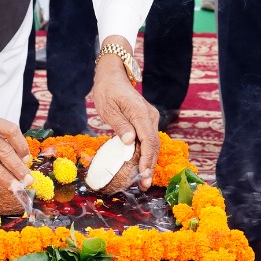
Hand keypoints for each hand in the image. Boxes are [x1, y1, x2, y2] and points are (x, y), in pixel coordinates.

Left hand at [92, 56, 161, 186]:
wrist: (113, 76)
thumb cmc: (107, 90)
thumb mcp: (107, 108)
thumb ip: (119, 125)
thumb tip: (130, 142)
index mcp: (140, 112)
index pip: (148, 139)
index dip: (147, 159)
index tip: (143, 174)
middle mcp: (150, 116)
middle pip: (154, 144)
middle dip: (150, 166)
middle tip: (143, 185)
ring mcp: (150, 118)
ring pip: (153, 144)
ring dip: (149, 162)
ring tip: (143, 181)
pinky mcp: (147, 121)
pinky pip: (148, 140)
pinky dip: (146, 154)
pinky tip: (140, 166)